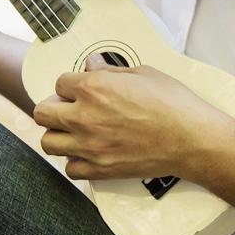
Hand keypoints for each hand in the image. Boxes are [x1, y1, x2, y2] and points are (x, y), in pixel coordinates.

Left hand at [32, 54, 227, 181]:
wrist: (192, 139)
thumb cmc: (174, 104)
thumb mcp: (143, 74)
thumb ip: (111, 70)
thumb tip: (92, 64)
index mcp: (94, 87)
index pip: (59, 83)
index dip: (71, 84)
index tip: (80, 89)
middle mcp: (85, 117)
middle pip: (42, 113)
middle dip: (54, 107)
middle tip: (70, 108)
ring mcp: (90, 146)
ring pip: (48, 142)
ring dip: (58, 134)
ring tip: (74, 131)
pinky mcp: (100, 169)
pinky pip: (69, 168)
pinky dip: (75, 161)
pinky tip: (89, 152)